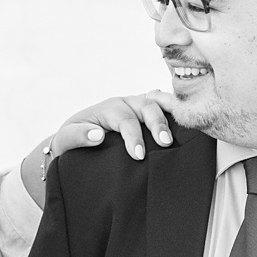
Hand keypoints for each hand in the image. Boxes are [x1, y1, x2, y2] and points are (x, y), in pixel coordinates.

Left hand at [57, 91, 181, 161]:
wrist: (76, 139)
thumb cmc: (73, 140)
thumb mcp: (66, 139)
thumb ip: (77, 136)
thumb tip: (98, 135)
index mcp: (109, 108)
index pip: (126, 119)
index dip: (133, 137)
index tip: (138, 155)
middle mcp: (127, 103)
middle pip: (147, 105)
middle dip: (158, 123)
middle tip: (165, 143)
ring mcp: (140, 106)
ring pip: (160, 100)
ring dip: (173, 112)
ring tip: (186, 125)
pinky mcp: (149, 113)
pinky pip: (166, 106)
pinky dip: (178, 110)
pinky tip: (190, 119)